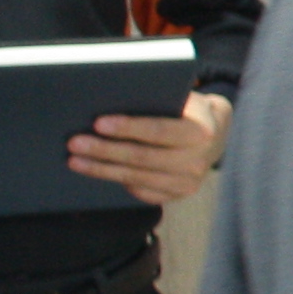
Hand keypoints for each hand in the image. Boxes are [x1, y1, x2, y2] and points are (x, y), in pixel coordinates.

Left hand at [68, 90, 227, 206]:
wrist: (217, 132)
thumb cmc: (187, 109)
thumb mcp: (183, 99)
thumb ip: (157, 101)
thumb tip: (110, 101)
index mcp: (202, 131)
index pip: (160, 131)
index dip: (128, 128)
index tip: (98, 123)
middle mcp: (200, 160)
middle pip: (143, 157)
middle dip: (105, 150)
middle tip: (75, 143)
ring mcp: (190, 182)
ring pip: (137, 177)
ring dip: (102, 169)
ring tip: (75, 160)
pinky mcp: (179, 194)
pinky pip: (142, 192)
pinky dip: (118, 182)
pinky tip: (97, 172)